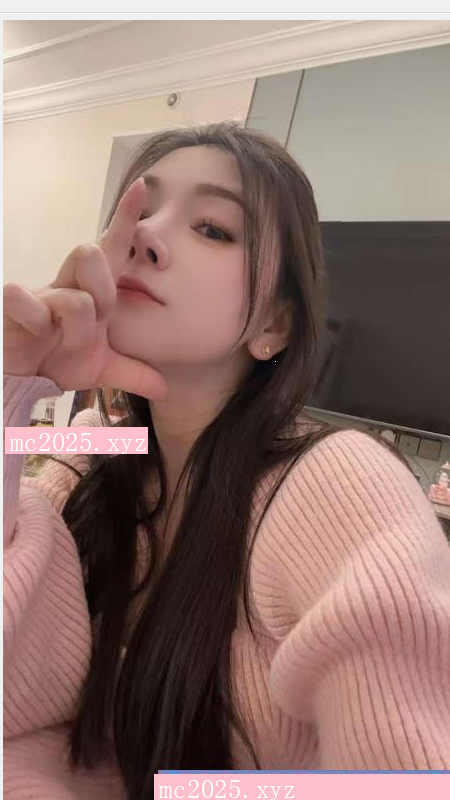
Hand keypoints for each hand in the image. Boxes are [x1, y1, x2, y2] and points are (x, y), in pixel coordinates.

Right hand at [3, 178, 167, 399]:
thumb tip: (165, 388)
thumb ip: (132, 373)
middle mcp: (66, 285)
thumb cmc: (55, 361)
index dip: (124, 219)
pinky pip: (25, 300)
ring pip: (74, 296)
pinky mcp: (12, 306)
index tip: (141, 186)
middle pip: (91, 254)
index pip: (110, 249)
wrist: (19, 379)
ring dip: (78, 329)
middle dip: (104, 293)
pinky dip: (39, 322)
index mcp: (91, 293)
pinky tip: (39, 336)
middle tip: (99, 322)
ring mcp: (38, 294)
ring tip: (67, 345)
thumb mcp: (99, 370)